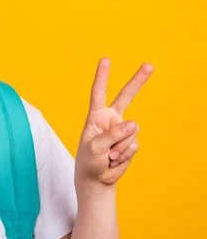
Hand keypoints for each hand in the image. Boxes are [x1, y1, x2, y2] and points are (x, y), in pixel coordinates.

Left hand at [75, 58, 153, 190]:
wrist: (96, 178)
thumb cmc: (89, 160)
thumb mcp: (95, 147)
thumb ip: (112, 135)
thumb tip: (134, 123)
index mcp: (96, 116)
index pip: (99, 93)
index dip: (102, 76)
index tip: (105, 59)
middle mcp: (111, 119)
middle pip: (125, 97)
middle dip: (138, 81)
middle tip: (150, 65)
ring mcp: (122, 130)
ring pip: (131, 132)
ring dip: (120, 148)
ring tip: (108, 156)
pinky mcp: (130, 142)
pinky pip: (133, 146)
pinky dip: (124, 155)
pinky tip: (115, 160)